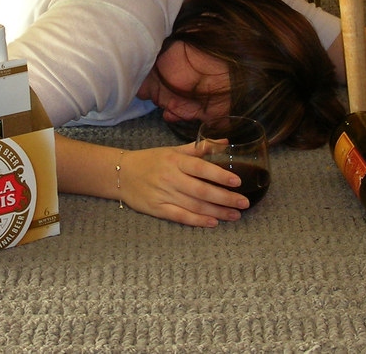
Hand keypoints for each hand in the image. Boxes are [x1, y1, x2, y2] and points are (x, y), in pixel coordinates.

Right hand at [117, 143, 250, 227]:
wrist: (121, 173)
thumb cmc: (150, 160)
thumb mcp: (173, 150)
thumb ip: (198, 148)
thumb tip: (223, 143)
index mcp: (175, 161)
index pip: (201, 168)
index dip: (220, 175)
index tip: (237, 181)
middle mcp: (170, 177)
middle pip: (201, 190)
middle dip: (225, 198)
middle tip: (244, 203)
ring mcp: (163, 194)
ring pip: (194, 205)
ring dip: (217, 212)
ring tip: (235, 215)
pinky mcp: (157, 209)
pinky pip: (180, 216)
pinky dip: (197, 221)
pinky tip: (212, 222)